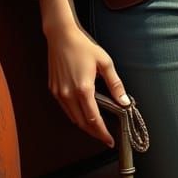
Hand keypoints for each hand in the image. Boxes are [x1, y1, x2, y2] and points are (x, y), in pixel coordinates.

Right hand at [36, 0, 128, 146]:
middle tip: (105, 137)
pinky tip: (83, 112)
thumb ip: (115, 84)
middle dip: (94, 133)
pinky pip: (65, 109)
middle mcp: (68, 95)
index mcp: (83, 90)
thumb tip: (124, 101)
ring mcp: (58, 94)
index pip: (94, 120)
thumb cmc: (84, 47)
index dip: (102, 133)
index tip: (110, 141)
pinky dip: (75, 115)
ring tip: (97, 127)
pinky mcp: (53, 90)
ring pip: (72, 118)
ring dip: (84, 125)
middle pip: (82, 123)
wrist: (61, 36)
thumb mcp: (104, 62)